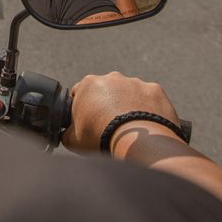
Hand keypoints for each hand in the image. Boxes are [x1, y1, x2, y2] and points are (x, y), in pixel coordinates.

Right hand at [62, 72, 180, 151]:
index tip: (87, 122)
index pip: (80, 93)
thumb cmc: (101, 138)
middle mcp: (112, 78)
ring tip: (130, 129)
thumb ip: (66, 132)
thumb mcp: (72, 140)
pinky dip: (148, 110)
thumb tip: (67, 133)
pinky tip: (146, 127)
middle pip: (105, 91)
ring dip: (128, 106)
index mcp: (88, 84)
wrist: (137, 144)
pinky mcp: (155, 90)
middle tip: (109, 126)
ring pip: (129, 94)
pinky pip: (149, 100)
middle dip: (106, 104)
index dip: (82, 108)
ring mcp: (135, 83)